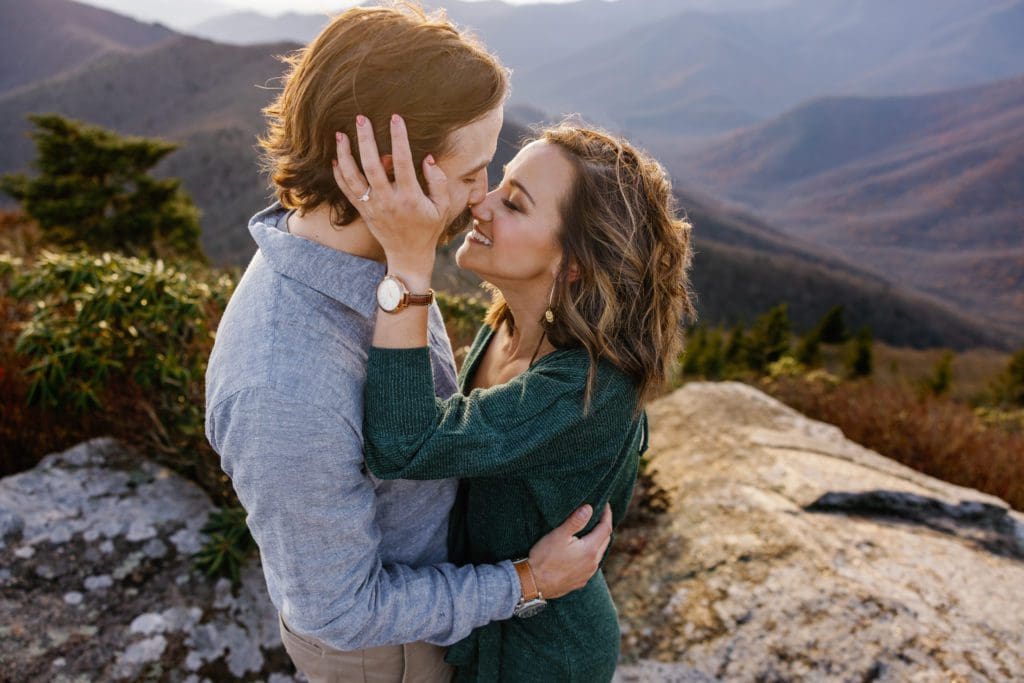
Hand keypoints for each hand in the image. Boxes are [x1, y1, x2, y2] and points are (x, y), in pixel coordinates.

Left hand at [332, 114, 449, 276]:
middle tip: (361, 118)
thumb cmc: (428, 228)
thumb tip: (427, 158)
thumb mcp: (442, 207)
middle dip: (365, 140)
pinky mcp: (363, 211)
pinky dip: (339, 174)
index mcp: (409, 197)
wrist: (408, 255)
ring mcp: (372, 206)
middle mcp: (388, 200)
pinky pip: (347, 190)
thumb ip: (439, 182)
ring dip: (345, 154)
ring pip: (353, 177)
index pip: (403, 162)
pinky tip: (336, 158)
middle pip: (371, 165)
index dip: (399, 138)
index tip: (396, 119)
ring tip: (340, 134)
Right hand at [526, 503, 612, 598]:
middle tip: (598, 516)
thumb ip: (575, 521)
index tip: (605, 505)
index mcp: (590, 550)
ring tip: (590, 532)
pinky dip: (590, 555)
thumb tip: (589, 508)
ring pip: (599, 554)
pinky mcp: (580, 581)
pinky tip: (581, 552)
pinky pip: (591, 565)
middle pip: (605, 541)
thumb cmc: (544, 558)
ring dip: (598, 542)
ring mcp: (587, 574)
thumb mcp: (558, 535)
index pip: (606, 528)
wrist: (533, 584)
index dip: (607, 515)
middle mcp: (593, 564)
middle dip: (603, 527)